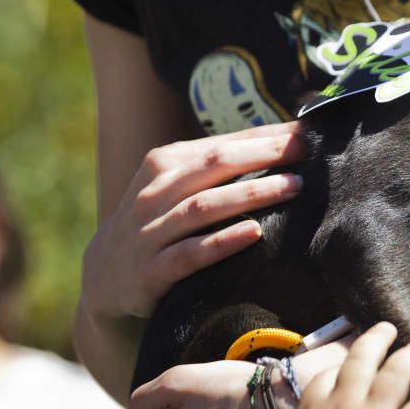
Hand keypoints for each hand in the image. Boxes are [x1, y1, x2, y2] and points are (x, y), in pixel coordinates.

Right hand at [81, 122, 305, 321]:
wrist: (104, 277)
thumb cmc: (159, 223)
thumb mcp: (176, 187)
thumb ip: (218, 168)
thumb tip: (282, 142)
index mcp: (164, 164)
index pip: (222, 144)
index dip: (264, 136)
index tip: (304, 131)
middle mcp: (155, 193)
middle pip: (215, 165)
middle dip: (263, 155)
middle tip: (303, 152)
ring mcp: (150, 232)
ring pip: (205, 206)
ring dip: (252, 194)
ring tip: (294, 186)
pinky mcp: (151, 271)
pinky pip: (190, 254)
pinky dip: (223, 242)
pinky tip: (255, 232)